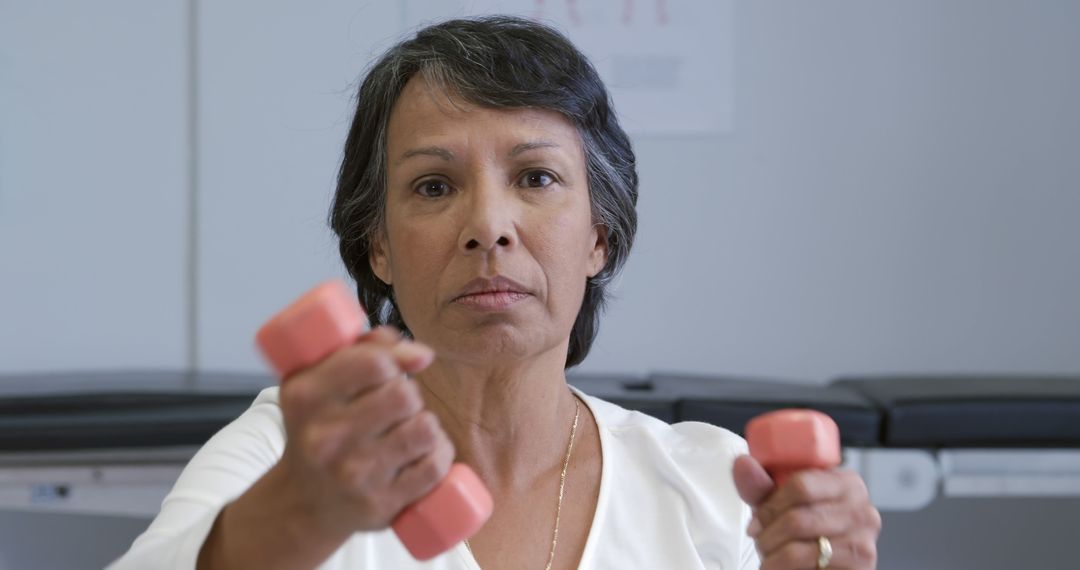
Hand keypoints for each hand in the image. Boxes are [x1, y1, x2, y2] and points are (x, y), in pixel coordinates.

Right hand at [276, 325, 454, 534]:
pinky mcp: (380, 503)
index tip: (391, 372)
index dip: (394, 360)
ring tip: (409, 430)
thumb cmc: (321, 429)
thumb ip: (366, 350)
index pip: (373, 363)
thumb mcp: (321, 382)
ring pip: (425, 428)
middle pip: (404, 394)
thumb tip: (422, 355)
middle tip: (397, 408)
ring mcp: (353, 474)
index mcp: (306, 397)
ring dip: (426, 425)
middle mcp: (325, 437)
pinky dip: (439, 454)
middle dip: (410, 395)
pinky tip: (424, 453)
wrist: (304, 503)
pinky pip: (434, 466)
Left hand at [733, 455, 880, 568]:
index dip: (770, 505)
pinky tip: (782, 568)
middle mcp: (863, 510)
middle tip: (760, 541)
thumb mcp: (780, 505)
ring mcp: (864, 542)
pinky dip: (782, 569)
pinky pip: (810, 567)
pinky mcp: (860, 568)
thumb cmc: (805, 533)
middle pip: (797, 518)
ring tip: (769, 557)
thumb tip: (743, 463)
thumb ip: (761, 486)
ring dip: (772, 556)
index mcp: (847, 483)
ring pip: (798, 548)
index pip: (802, 485)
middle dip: (768, 534)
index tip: (757, 519)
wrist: (823, 567)